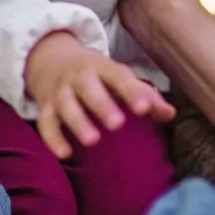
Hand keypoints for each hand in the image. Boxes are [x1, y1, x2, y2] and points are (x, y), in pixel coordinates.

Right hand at [24, 31, 174, 157]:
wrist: (50, 60)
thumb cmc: (96, 75)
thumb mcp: (117, 76)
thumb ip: (143, 94)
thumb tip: (169, 114)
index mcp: (102, 67)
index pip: (118, 76)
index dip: (131, 92)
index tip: (144, 109)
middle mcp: (78, 77)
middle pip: (89, 89)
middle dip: (102, 105)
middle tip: (117, 124)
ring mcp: (59, 92)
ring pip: (66, 106)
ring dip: (78, 123)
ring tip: (92, 141)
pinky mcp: (45, 108)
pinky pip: (45, 124)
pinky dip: (53, 139)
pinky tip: (65, 154)